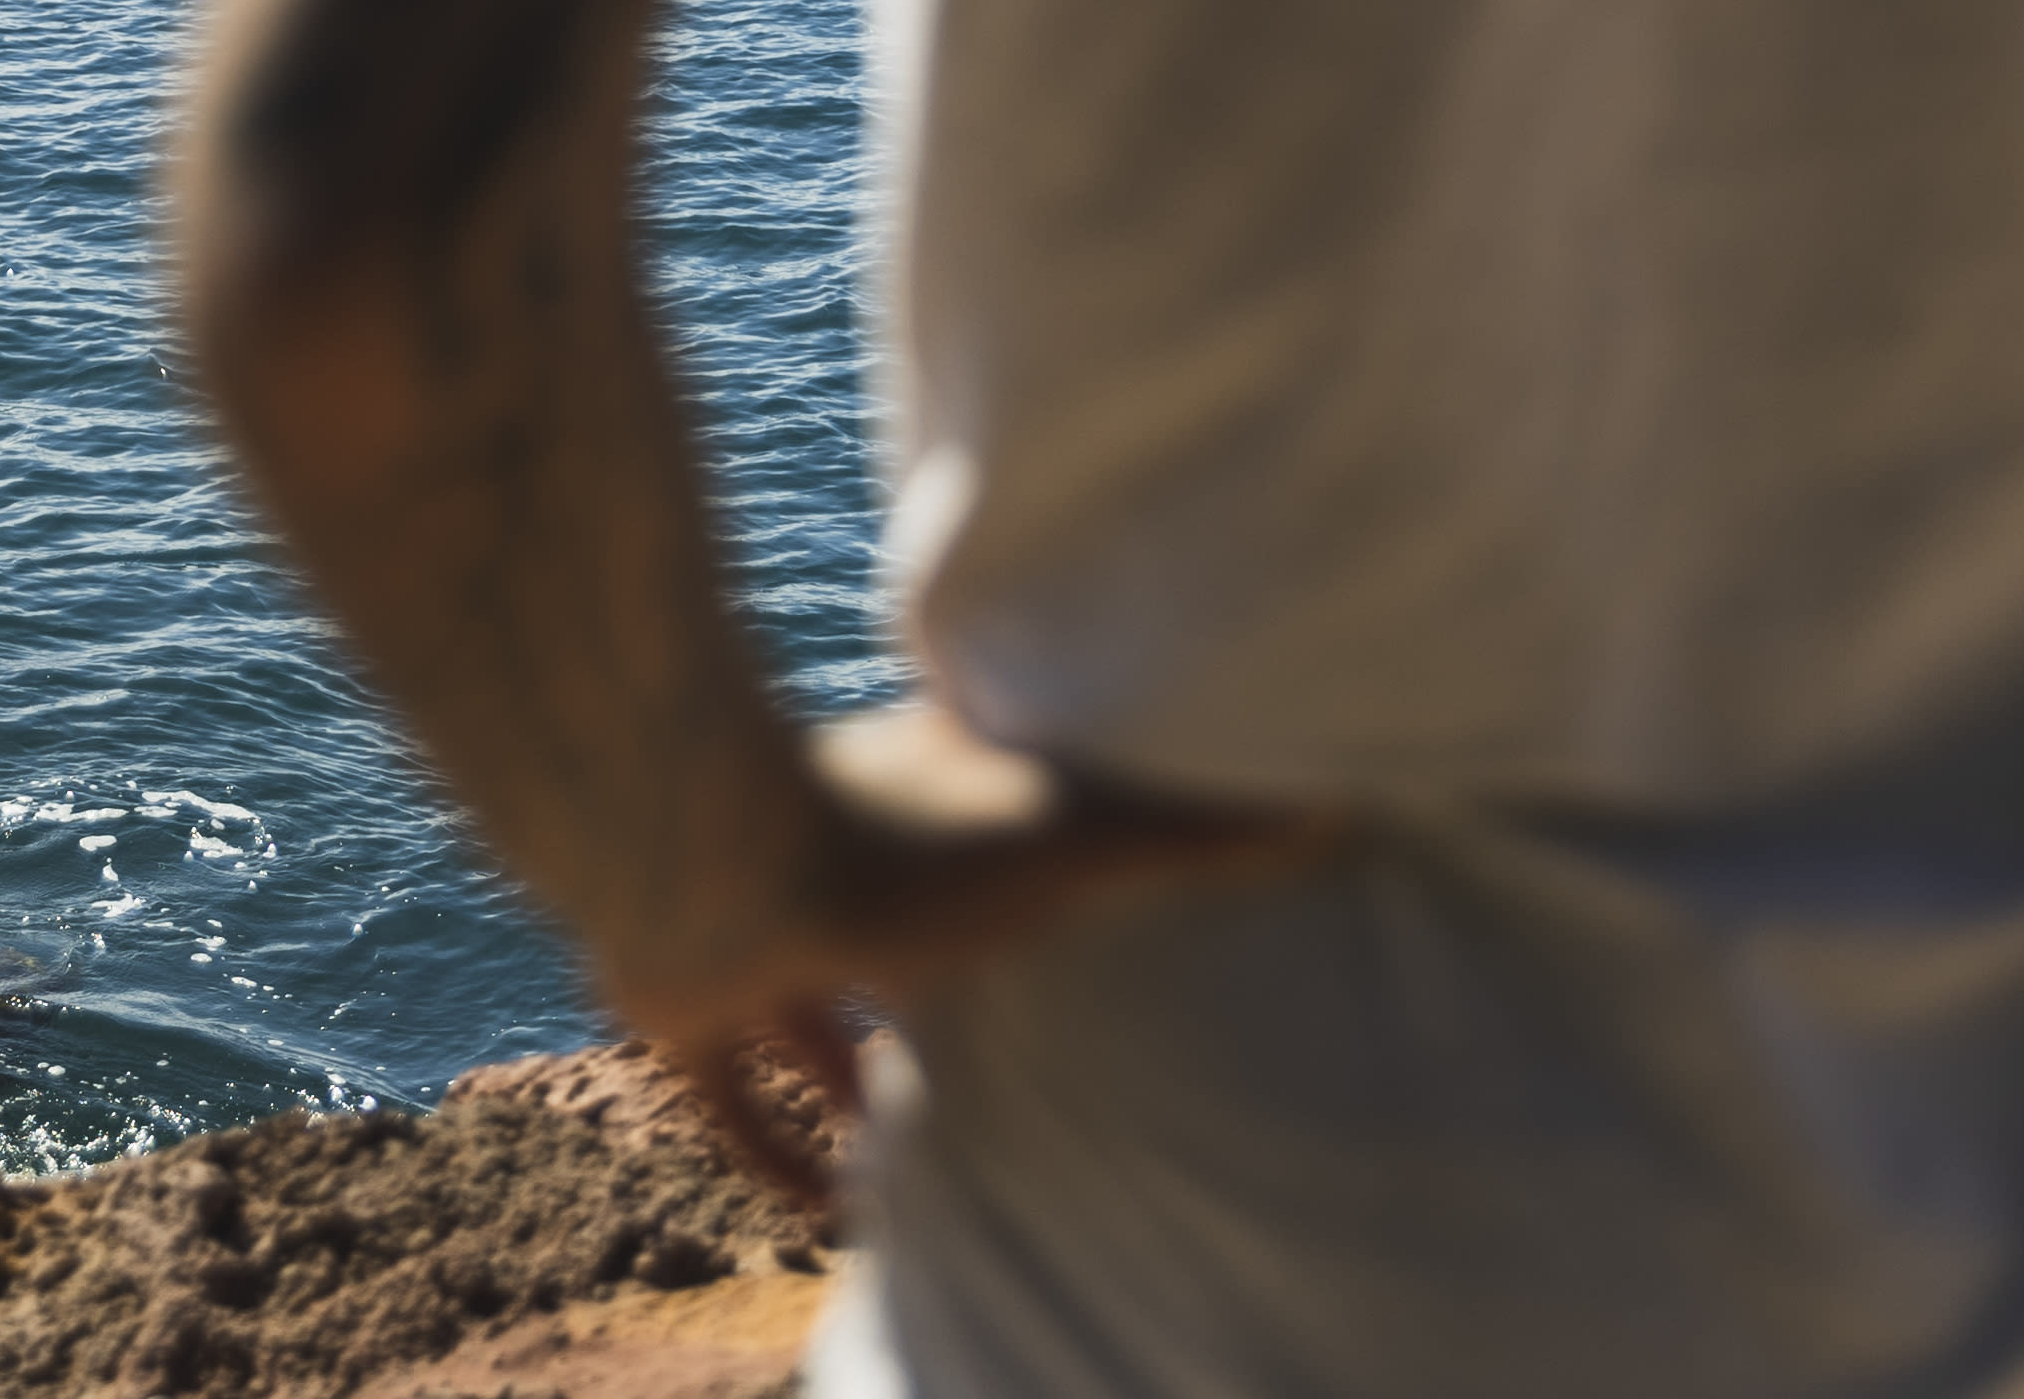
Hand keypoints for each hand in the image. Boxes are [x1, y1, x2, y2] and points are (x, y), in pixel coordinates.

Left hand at [598, 702, 1344, 1217]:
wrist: (704, 861)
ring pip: (801, 1024)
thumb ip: (1194, 834)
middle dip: (930, 996)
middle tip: (998, 1070)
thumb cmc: (898, 842)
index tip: (1069, 927)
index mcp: (919, 820)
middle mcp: (830, 875)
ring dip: (848, 1083)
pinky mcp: (687, 1013)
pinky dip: (769, 1161)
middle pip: (885, 938)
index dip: (1023, 879)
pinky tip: (824, 1215)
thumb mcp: (1073, 836)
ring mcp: (751, 944)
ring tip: (917, 1148)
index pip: (980, 842)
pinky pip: (728, 1104)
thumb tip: (1337, 808)